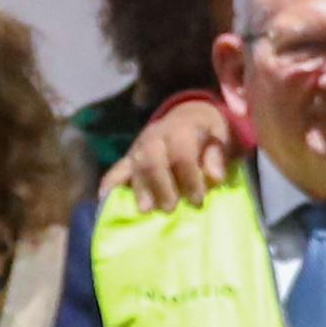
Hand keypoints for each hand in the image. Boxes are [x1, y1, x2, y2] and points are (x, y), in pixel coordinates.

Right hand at [111, 92, 243, 214]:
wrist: (188, 116)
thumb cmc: (207, 132)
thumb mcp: (220, 135)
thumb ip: (218, 154)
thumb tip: (215, 177)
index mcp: (180, 130)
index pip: (181, 155)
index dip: (189, 179)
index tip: (197, 200)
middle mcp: (155, 137)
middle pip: (152, 161)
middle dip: (161, 186)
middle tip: (170, 208)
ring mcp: (139, 147)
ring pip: (134, 167)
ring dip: (139, 189)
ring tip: (145, 210)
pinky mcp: (129, 157)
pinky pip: (116, 169)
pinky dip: (110, 183)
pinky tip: (105, 199)